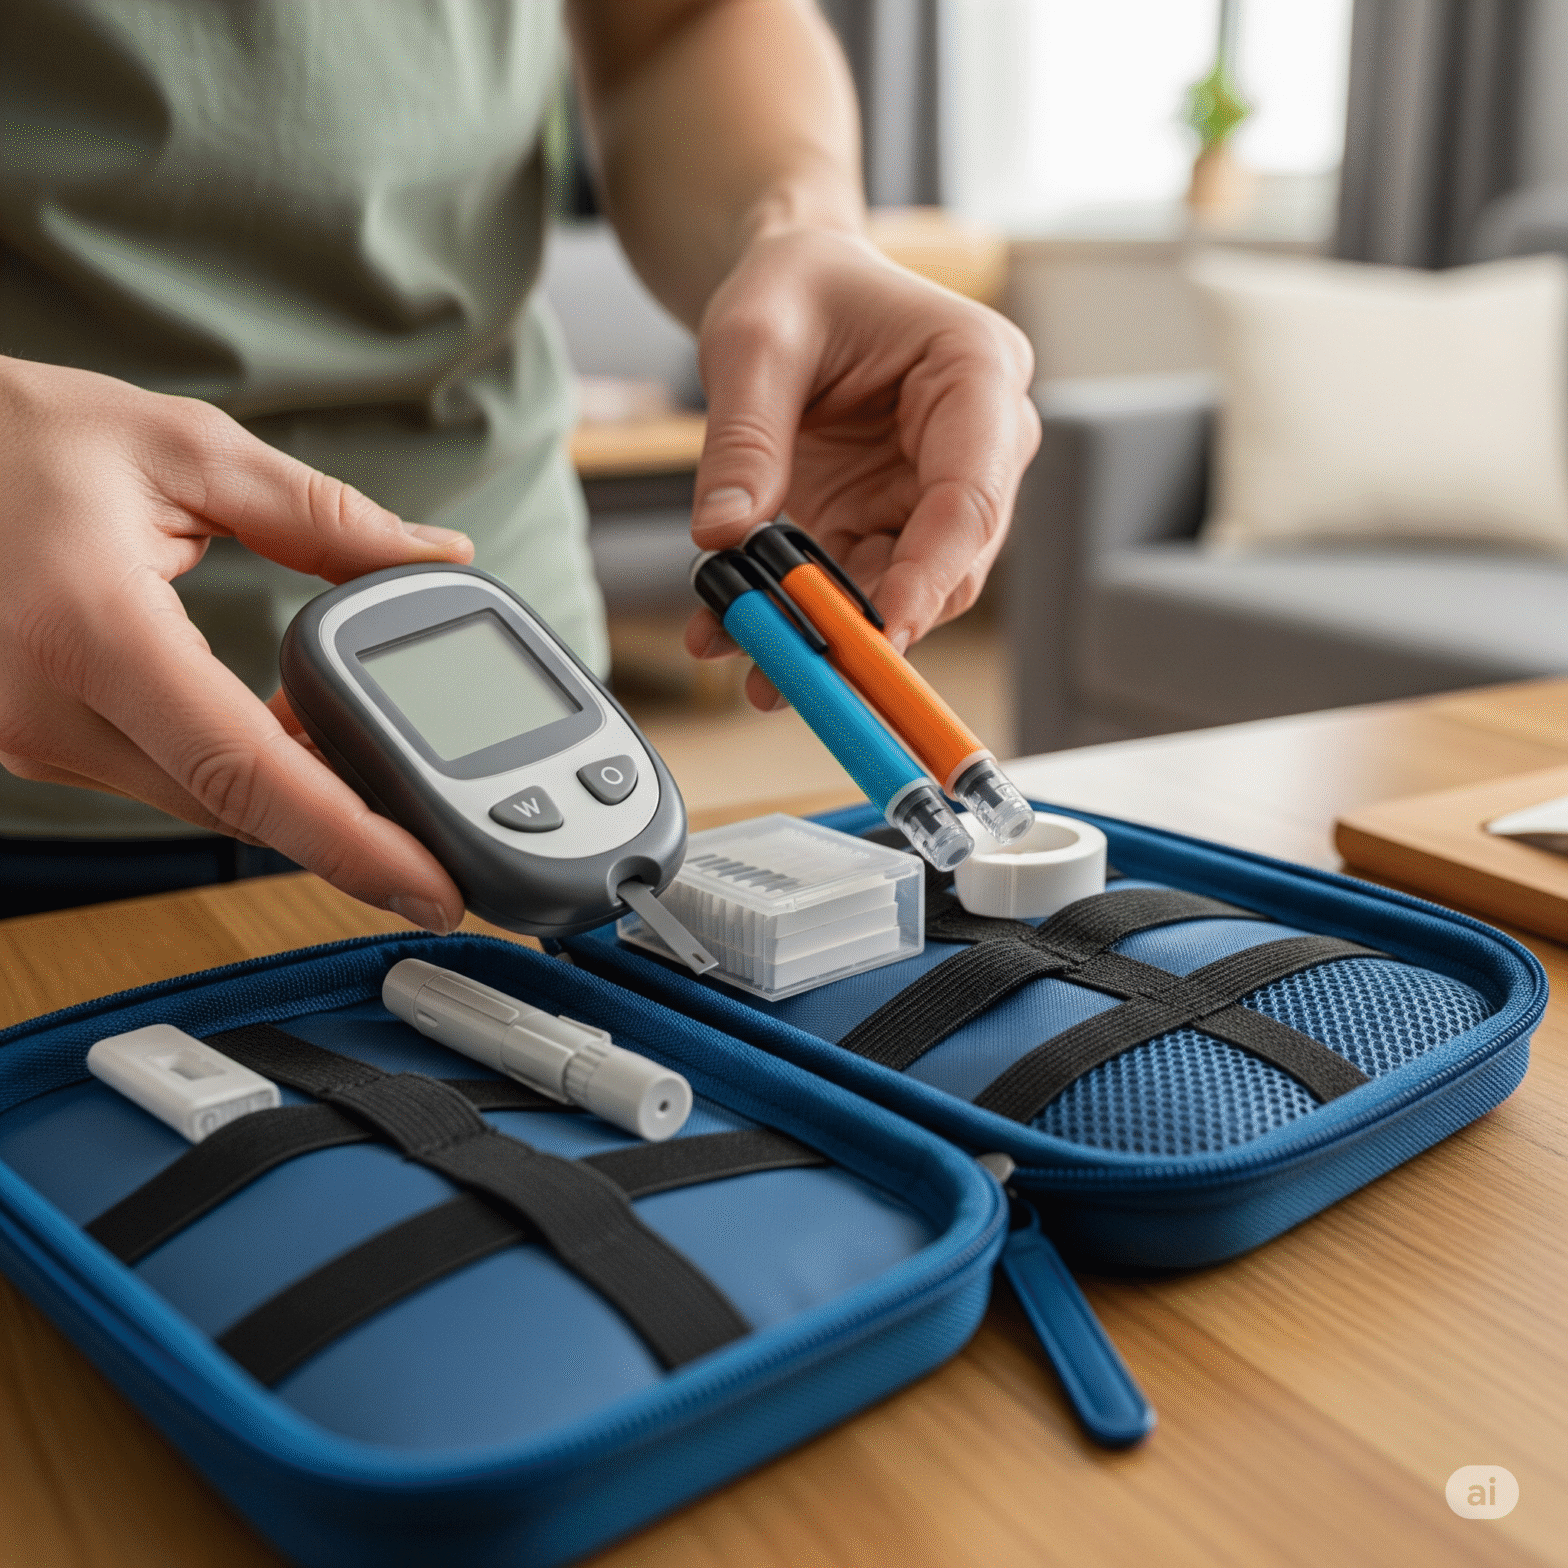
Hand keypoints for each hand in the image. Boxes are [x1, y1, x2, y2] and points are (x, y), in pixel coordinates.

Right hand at [0, 356, 473, 930]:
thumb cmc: (12, 437)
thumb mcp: (183, 450)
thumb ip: (323, 514)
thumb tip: (437, 556)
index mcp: (89, 629)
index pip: (246, 771)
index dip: (352, 843)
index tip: (432, 887)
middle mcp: (50, 708)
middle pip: (238, 809)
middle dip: (355, 839)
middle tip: (456, 853)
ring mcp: (34, 737)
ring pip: (206, 805)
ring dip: (304, 805)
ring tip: (404, 792)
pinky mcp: (39, 741)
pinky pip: (170, 780)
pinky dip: (249, 777)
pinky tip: (311, 750)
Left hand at [683, 226, 1039, 707]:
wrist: (794, 284)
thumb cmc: (797, 286)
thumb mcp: (753, 341)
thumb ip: (743, 439)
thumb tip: (724, 538)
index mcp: (976, 371)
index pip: (970, 495)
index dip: (929, 575)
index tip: (880, 633)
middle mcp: (978, 442)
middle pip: (948, 561)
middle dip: (871, 622)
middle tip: (799, 669)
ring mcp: (935, 490)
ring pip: (904, 589)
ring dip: (832, 634)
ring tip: (757, 668)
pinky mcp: (890, 523)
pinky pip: (855, 585)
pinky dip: (800, 615)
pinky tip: (734, 632)